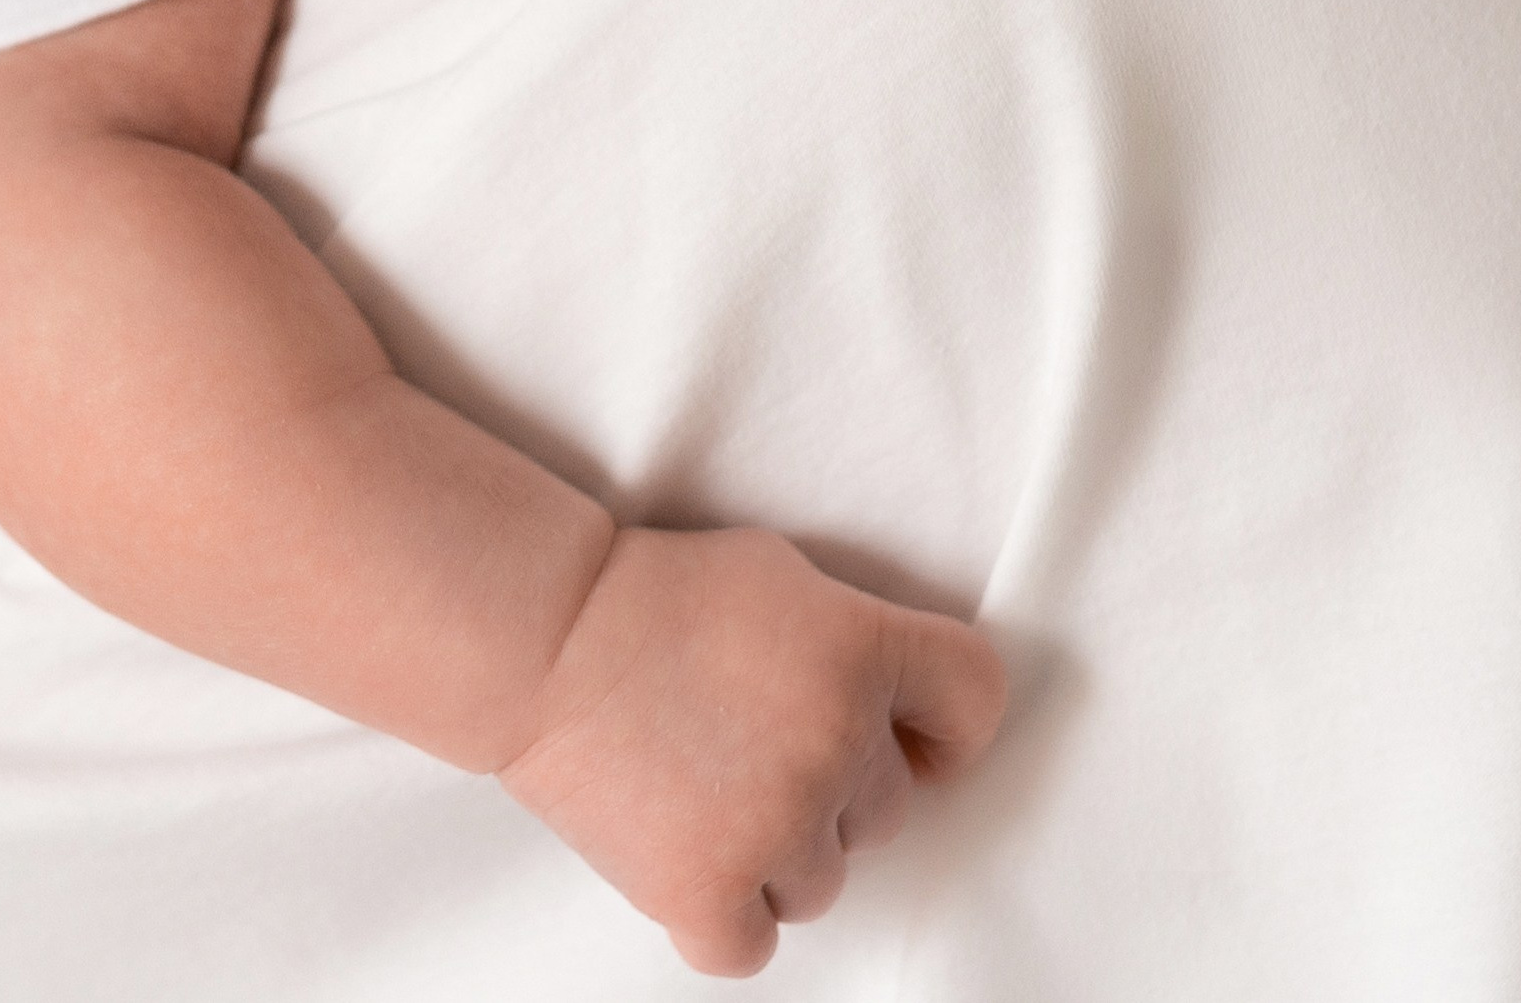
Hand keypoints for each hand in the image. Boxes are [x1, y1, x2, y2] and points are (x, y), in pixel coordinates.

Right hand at [497, 524, 1005, 977]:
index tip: (917, 740)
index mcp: (862, 650)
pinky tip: (692, 849)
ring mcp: (776, 825)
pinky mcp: (710, 894)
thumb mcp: (787, 578)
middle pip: (891, 808)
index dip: (947, 728)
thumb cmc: (661, 596)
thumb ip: (858, 645)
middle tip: (753, 744)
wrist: (546, 637)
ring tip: (709, 788)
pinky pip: (759, 942)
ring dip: (781, 851)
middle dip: (836, 787)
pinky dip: (727, 912)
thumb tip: (898, 715)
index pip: (974, 699)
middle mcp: (835, 741)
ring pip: (827, 881)